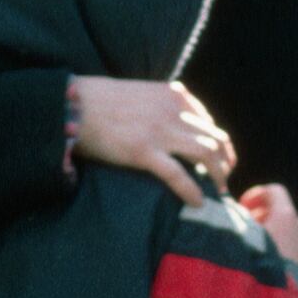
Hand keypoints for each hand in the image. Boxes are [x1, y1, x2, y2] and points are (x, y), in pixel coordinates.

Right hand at [70, 76, 236, 205]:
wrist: (72, 103)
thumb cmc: (99, 101)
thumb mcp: (140, 94)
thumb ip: (161, 107)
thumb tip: (173, 128)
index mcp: (174, 95)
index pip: (208, 122)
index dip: (217, 142)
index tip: (219, 157)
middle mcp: (173, 110)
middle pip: (214, 137)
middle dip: (225, 159)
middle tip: (225, 177)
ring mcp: (160, 130)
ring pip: (205, 154)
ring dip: (218, 174)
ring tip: (219, 190)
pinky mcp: (142, 151)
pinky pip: (177, 174)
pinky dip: (191, 190)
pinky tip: (197, 203)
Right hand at [239, 183, 297, 273]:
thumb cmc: (252, 268)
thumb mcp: (235, 240)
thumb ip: (232, 221)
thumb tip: (228, 214)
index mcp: (286, 217)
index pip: (275, 191)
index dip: (255, 195)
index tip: (241, 207)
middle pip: (283, 212)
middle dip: (262, 217)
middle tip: (243, 229)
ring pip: (291, 234)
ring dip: (273, 236)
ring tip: (254, 251)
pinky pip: (296, 253)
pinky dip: (283, 252)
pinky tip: (268, 268)